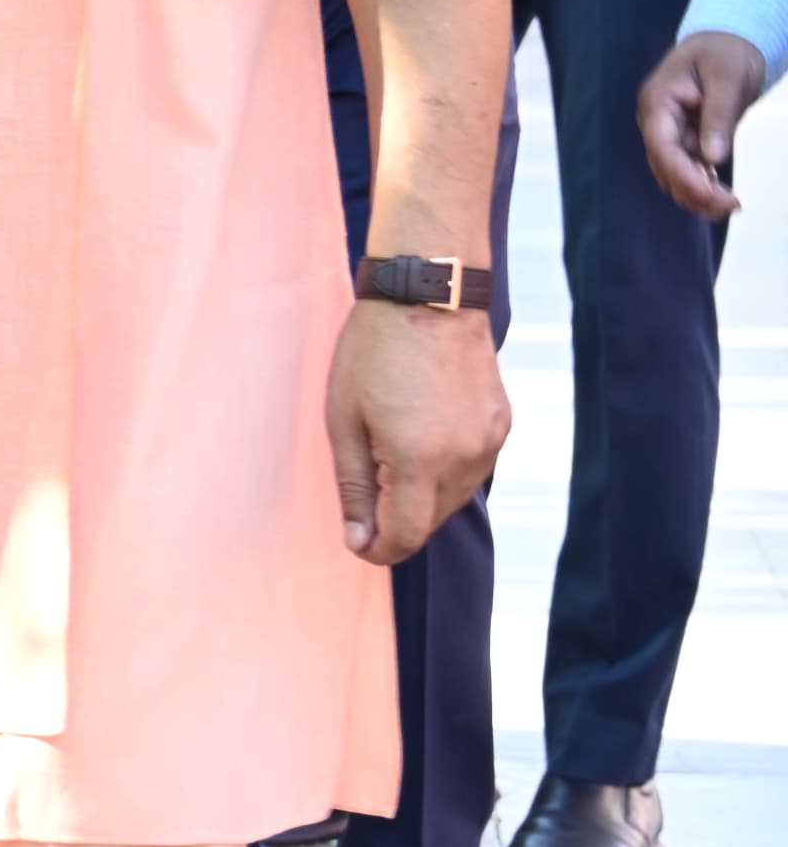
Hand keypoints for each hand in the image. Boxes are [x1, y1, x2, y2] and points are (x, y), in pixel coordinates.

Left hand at [323, 297, 513, 567]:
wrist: (430, 297)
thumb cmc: (373, 353)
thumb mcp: (344, 420)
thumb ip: (354, 486)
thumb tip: (359, 538)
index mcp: (420, 461)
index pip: (405, 537)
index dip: (376, 549)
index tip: (355, 537)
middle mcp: (465, 460)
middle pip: (430, 523)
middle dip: (395, 521)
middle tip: (364, 489)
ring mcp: (490, 443)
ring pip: (453, 500)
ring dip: (421, 496)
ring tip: (389, 451)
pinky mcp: (502, 426)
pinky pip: (471, 470)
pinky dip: (444, 470)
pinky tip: (420, 437)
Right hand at [640, 28, 766, 218]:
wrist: (726, 40)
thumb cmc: (726, 52)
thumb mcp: (728, 77)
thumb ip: (718, 115)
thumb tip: (712, 158)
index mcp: (658, 102)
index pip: (662, 147)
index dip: (684, 175)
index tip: (713, 195)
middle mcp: (656, 121)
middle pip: (665, 166)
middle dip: (694, 190)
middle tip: (732, 205)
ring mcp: (667, 131)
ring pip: (673, 173)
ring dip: (697, 193)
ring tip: (730, 206)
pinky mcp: (684, 138)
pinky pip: (687, 168)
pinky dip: (703, 185)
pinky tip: (724, 197)